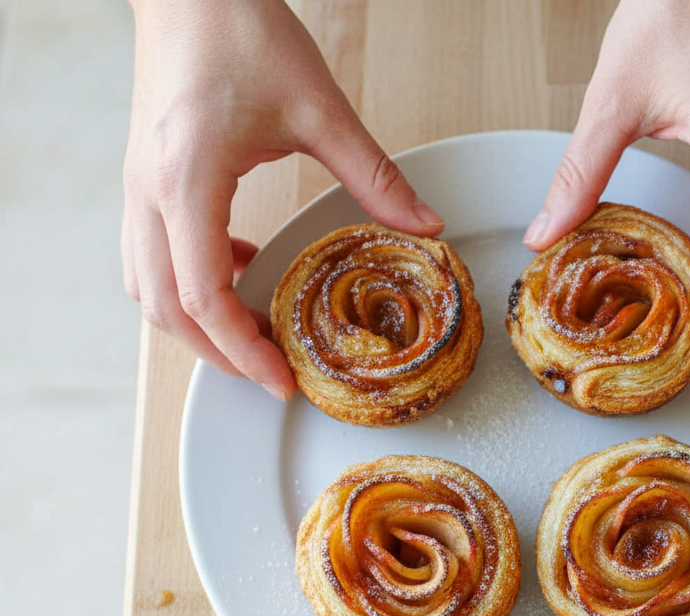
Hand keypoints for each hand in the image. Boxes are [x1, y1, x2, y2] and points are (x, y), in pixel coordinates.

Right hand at [123, 0, 443, 398]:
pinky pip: (150, 253)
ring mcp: (136, 185)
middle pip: (166, 309)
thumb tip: (426, 227)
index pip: (202, 296)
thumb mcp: (320, 110)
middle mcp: (148, 192)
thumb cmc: (240, 30)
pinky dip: (187, 280)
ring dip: (196, 323)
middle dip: (218, 353)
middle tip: (274, 372)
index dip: (241, 350)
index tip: (282, 380)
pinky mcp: (141, 175)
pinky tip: (239, 263)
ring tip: (256, 331)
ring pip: (147, 287)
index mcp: (187, 180)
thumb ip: (374, 177)